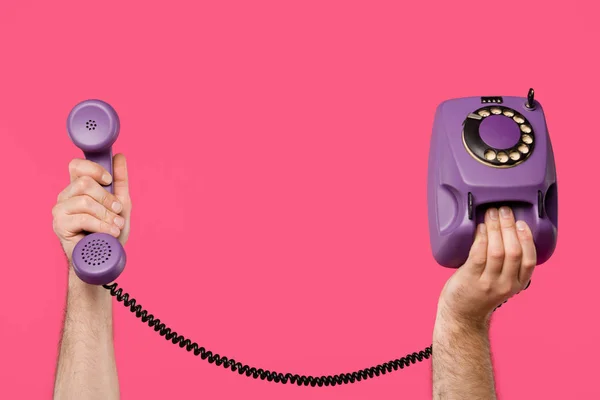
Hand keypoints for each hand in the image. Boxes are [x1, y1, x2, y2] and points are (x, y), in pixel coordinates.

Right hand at [52, 155, 131, 262]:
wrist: (105, 258)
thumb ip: (120, 181)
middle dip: (107, 198)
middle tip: (117, 211)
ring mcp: (60, 210)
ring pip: (85, 201)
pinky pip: (83, 218)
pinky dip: (101, 225)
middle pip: (84, 183)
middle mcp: (66, 196)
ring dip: (106, 215)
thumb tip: (120, 156)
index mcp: (78, 188)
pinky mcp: (60, 225)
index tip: (109, 180)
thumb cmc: (110, 231)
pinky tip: (109, 233)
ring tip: (115, 226)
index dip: (94, 169)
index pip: (77, 166)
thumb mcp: (121, 204)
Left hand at [436, 207, 535, 328]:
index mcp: (517, 284)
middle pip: (513, 252)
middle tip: (504, 210)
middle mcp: (505, 284)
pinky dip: (480, 238)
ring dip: (494, 229)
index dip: (526, 239)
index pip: (529, 260)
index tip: (521, 222)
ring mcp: (488, 283)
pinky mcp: (470, 279)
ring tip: (491, 214)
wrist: (462, 315)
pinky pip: (478, 255)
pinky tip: (480, 228)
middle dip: (509, 227)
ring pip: (496, 251)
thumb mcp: (504, 282)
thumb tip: (509, 229)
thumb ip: (509, 264)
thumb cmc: (481, 292)